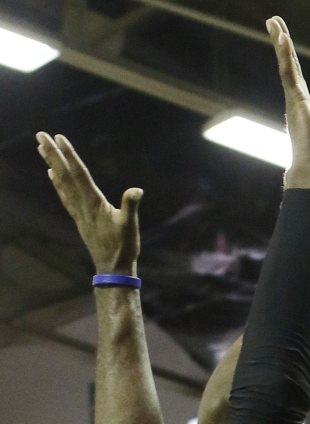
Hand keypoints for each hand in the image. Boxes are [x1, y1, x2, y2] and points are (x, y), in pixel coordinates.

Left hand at [37, 132, 140, 274]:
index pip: (79, 174)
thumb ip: (130, 206)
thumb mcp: (130, 226)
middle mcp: (82, 205)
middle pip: (64, 175)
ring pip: (61, 183)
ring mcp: (78, 212)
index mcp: (93, 202)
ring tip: (41, 148)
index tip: (58, 137)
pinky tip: (51, 175)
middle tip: (40, 135)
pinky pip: (64, 196)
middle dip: (52, 154)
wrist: (112, 269)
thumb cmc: (123, 247)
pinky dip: (57, 183)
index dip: (69, 155)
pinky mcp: (79, 218)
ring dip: (51, 164)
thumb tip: (136, 191)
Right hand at [267, 17, 309, 188]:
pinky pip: (288, 71)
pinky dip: (284, 54)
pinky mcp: (295, 99)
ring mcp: (293, 98)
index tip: (283, 38)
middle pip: (289, 63)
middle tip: (272, 20)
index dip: (290, 56)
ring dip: (280, 41)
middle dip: (281, 41)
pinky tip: (281, 36)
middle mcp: (296, 98)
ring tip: (273, 20)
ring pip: (286, 63)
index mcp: (304, 103)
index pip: (296, 73)